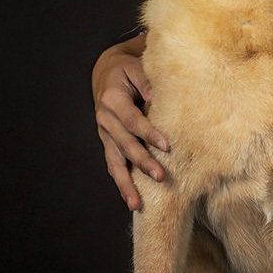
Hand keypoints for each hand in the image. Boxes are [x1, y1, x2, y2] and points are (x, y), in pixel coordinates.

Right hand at [92, 38, 170, 210]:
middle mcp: (105, 119)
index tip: (167, 146)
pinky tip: (131, 201)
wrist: (106, 72)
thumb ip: (149, 83)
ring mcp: (104, 134)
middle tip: (161, 176)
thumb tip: (162, 100)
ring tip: (137, 204)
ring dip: (126, 184)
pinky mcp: (107, 143)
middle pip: (125, 145)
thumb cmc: (128, 69)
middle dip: (143, 162)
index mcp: (112, 99)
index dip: (149, 133)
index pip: (133, 120)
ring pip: (115, 162)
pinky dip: (121, 183)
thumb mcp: (137, 67)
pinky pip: (113, 165)